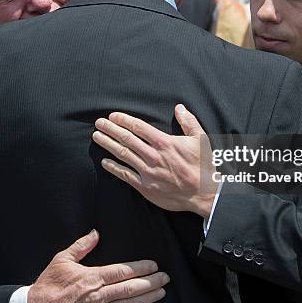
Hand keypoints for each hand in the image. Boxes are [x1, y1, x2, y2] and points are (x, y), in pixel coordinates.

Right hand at [28, 229, 168, 302]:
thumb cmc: (48, 285)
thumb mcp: (62, 260)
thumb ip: (81, 246)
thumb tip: (96, 233)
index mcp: (91, 278)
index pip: (123, 271)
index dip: (141, 268)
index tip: (154, 264)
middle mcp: (97, 297)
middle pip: (131, 288)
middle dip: (151, 282)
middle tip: (165, 277)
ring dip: (148, 298)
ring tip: (162, 291)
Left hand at [93, 105, 216, 217]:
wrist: (204, 194)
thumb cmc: (204, 166)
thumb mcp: (201, 139)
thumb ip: (189, 122)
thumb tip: (179, 107)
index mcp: (165, 142)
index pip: (139, 127)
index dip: (123, 120)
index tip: (113, 116)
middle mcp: (153, 156)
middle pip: (126, 138)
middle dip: (110, 129)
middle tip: (98, 123)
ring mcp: (148, 172)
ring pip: (123, 154)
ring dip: (108, 144)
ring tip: (97, 137)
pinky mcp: (146, 187)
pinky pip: (125, 175)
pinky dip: (113, 168)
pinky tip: (104, 162)